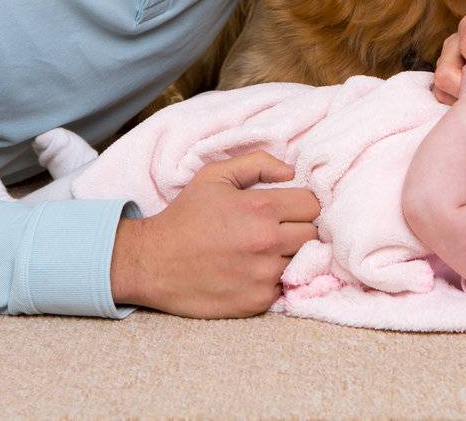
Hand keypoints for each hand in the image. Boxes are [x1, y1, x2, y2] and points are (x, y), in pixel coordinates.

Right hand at [111, 150, 319, 317]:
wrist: (152, 262)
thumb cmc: (185, 216)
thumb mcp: (214, 176)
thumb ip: (257, 164)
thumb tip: (290, 172)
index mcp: (262, 208)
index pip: (312, 205)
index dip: (301, 204)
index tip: (287, 209)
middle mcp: (268, 242)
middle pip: (313, 234)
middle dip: (298, 229)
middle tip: (276, 229)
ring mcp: (264, 275)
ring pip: (301, 261)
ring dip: (288, 255)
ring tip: (262, 251)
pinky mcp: (257, 302)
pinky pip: (284, 287)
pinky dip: (273, 280)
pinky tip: (252, 271)